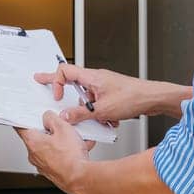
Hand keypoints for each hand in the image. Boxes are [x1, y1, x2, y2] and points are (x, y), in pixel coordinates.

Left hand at [16, 111, 95, 193]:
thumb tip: (47, 117)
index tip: (29, 116)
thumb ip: (51, 118)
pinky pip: (57, 157)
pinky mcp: (52, 171)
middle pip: (38, 136)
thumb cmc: (70, 158)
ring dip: (61, 142)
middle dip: (50, 131)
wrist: (80, 179)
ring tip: (75, 140)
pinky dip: (66, 152)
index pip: (20, 127)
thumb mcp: (62, 127)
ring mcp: (43, 165)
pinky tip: (78, 150)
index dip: (25, 119)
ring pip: (50, 147)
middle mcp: (34, 155)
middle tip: (61, 127)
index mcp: (32, 142)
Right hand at [32, 63, 146, 125]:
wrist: (152, 98)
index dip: (56, 82)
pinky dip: (100, 113)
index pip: (65, 71)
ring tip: (97, 119)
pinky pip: (98, 102)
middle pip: (72, 80)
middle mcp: (96, 79)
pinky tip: (109, 121)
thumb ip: (81, 114)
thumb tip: (65, 115)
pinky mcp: (111, 93)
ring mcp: (104, 86)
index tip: (56, 96)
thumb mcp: (102, 110)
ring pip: (86, 96)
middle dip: (60, 87)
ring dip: (88, 110)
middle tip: (41, 81)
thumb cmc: (132, 97)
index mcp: (91, 77)